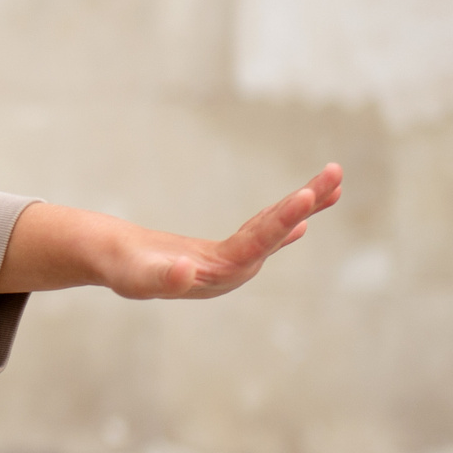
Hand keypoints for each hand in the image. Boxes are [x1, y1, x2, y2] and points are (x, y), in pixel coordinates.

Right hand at [114, 162, 345, 298]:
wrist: (116, 264)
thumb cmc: (120, 268)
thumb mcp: (134, 275)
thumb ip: (160, 278)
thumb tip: (184, 270)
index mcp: (218, 275)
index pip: (256, 247)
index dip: (280, 222)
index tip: (305, 197)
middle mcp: (236, 271)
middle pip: (276, 233)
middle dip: (306, 203)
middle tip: (336, 174)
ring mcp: (234, 262)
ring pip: (275, 229)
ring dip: (304, 205)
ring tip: (335, 181)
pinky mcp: (229, 252)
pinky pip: (264, 231)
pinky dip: (285, 218)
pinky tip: (305, 216)